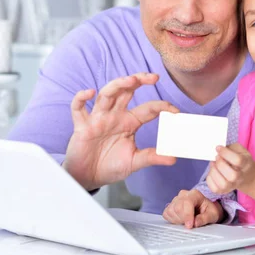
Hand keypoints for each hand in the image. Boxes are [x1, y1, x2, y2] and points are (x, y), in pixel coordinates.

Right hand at [63, 73, 178, 190]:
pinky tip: (90, 92)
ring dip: (118, 84)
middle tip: (154, 77)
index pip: (148, 108)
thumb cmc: (110, 166)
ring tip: (131, 80)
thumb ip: (151, 157)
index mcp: (130, 122)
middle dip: (139, 81)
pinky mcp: (82, 126)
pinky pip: (78, 108)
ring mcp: (98, 118)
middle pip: (127, 91)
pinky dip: (81, 98)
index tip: (176, 111)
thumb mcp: (134, 161)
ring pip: (107, 94)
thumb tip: (173, 158)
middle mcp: (115, 116)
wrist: (88, 177)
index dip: (162, 107)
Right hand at [162, 189, 223, 228]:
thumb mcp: (212, 215)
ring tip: (186, 222)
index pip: (187, 202)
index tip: (190, 226)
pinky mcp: (170, 205)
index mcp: (195, 194)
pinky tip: (180, 220)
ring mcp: (176, 199)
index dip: (187, 216)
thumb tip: (195, 223)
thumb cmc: (209, 211)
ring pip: (170, 211)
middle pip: (177, 208)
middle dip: (183, 219)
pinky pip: (166, 213)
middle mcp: (183, 194)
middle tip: (190, 224)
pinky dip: (172, 219)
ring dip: (178, 220)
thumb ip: (204, 218)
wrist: (205, 209)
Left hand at [206, 143, 254, 193]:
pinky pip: (215, 189)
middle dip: (220, 164)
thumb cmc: (240, 159)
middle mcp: (240, 177)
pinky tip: (212, 172)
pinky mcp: (224, 191)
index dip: (225, 153)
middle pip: (232, 176)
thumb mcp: (239, 149)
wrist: (247, 175)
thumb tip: (217, 149)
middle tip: (217, 157)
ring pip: (223, 184)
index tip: (218, 148)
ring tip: (213, 164)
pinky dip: (210, 179)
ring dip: (214, 172)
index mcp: (246, 164)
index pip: (238, 160)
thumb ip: (229, 148)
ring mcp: (232, 186)